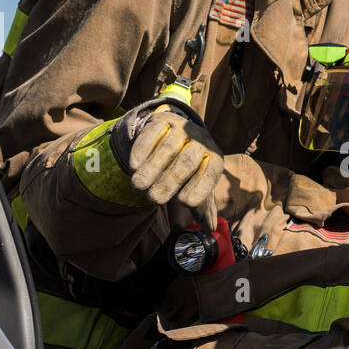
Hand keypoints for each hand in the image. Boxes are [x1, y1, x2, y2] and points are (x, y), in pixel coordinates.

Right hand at [126, 107, 222, 229]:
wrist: (178, 136)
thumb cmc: (189, 170)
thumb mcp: (197, 185)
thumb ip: (202, 207)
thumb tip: (209, 228)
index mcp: (215, 159)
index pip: (210, 174)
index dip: (199, 188)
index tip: (184, 202)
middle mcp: (202, 141)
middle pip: (187, 162)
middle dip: (170, 182)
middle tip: (154, 200)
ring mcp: (182, 127)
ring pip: (168, 148)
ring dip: (151, 168)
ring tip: (138, 186)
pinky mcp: (163, 120)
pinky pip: (153, 134)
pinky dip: (142, 150)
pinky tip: (134, 165)